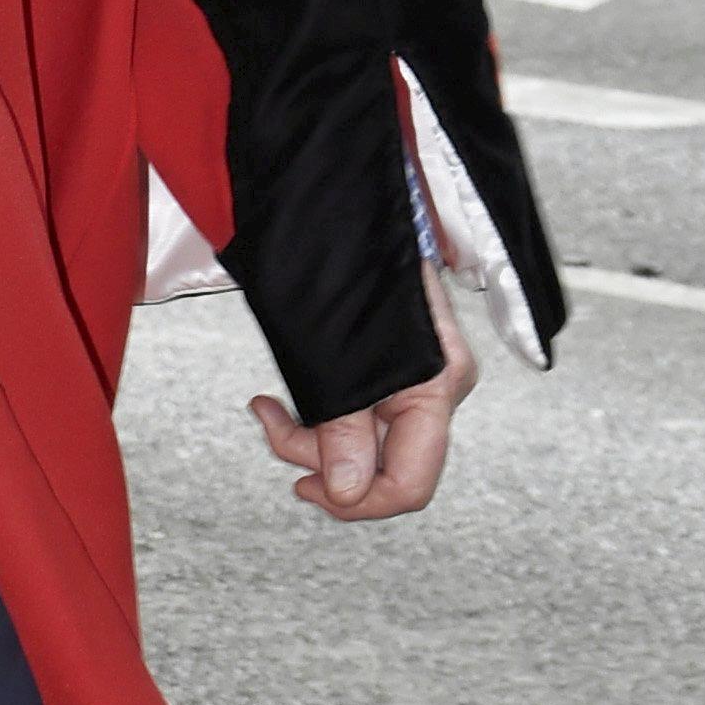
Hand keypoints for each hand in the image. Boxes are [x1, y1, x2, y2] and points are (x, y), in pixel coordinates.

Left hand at [248, 264, 477, 520]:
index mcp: (438, 386)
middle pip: (379, 465)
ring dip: (309, 434)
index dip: (355, 501)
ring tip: (267, 405)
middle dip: (318, 455)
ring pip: (359, 441)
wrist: (338, 202)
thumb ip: (343, 424)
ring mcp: (414, 379)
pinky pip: (353, 414)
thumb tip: (345, 492)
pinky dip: (317, 413)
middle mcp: (435, 388)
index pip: (410, 483)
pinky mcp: (387, 368)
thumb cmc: (338, 256)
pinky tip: (280, 398)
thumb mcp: (335, 352)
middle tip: (268, 421)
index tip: (302, 486)